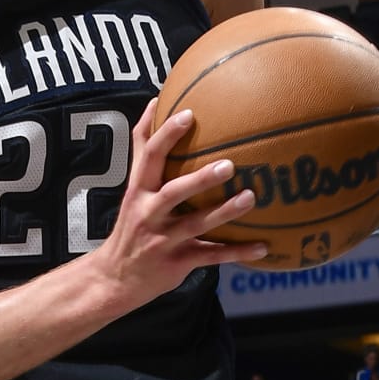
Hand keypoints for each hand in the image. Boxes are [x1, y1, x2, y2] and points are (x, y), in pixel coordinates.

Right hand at [91, 101, 267, 311]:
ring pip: (196, 225)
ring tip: (250, 198)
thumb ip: (143, 146)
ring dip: (224, 213)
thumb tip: (155, 102)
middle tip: (229, 165)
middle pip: (174, 193)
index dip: (167, 135)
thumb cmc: (132, 223)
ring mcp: (164, 240)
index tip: (190, 115)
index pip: (149, 157)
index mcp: (139, 191)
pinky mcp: (178, 263)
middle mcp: (149, 213)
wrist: (115, 277)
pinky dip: (237, 253)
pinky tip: (263, 247)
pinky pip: (211, 256)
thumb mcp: (132, 185)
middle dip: (200, 180)